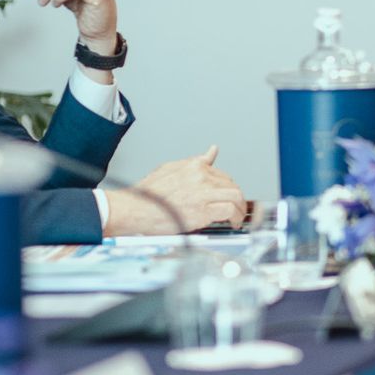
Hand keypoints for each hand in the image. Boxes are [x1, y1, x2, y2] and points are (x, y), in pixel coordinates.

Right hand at [104, 145, 244, 234]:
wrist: (134, 209)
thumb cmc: (147, 194)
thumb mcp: (170, 168)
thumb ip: (194, 162)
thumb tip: (212, 151)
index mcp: (193, 166)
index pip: (222, 174)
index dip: (227, 188)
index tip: (229, 196)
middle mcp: (201, 177)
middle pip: (231, 185)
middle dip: (236, 198)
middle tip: (236, 209)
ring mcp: (203, 193)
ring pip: (236, 196)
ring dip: (240, 208)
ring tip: (237, 217)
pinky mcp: (203, 210)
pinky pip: (230, 210)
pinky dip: (235, 217)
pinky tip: (233, 222)